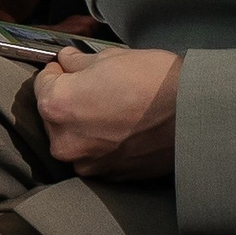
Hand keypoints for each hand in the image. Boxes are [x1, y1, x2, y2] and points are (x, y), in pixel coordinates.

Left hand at [35, 43, 181, 177]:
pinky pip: (96, 154)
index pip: (42, 82)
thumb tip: (68, 60)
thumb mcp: (112, 57)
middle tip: (98, 86)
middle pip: (55, 114)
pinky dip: (104, 142)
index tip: (71, 67)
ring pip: (75, 137)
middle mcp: (64, 141)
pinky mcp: (108, 177)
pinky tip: (126, 127)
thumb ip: (79, 61)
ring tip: (116, 108)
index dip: (58, 71)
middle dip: (70, 99)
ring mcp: (87, 163)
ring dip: (86, 124)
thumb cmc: (153, 80)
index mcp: (58, 106)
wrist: (193, 116)